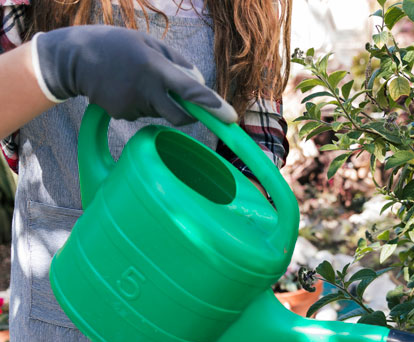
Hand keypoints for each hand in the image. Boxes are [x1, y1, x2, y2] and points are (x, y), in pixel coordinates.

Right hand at [31, 25, 236, 125]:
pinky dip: (143, 104)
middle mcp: (146, 90)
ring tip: (140, 80)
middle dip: (191, 115)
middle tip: (193, 106)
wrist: (74, 58)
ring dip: (161, 102)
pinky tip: (127, 87)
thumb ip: (178, 62)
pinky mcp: (122, 114)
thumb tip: (199, 83)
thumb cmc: (117, 45)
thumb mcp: (150, 42)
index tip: (231, 117)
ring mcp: (133, 105)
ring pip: (161, 113)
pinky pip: (144, 114)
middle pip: (181, 116)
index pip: (190, 91)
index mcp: (155, 68)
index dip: (212, 105)